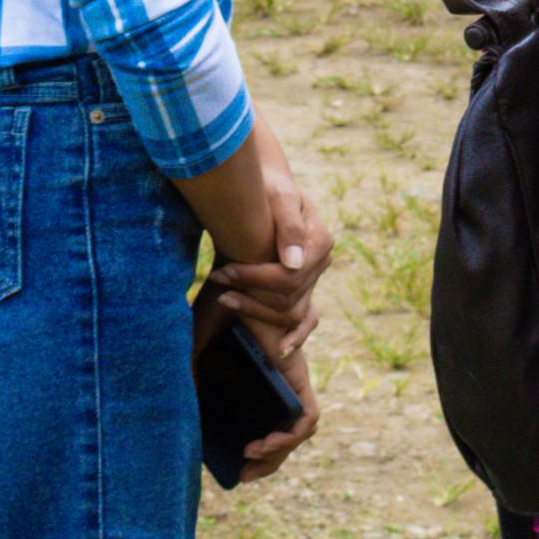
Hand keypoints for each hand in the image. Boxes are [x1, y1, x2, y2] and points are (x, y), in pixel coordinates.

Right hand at [195, 282, 322, 483]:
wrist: (241, 275)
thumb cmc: (219, 303)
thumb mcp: (196, 346)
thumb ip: (192, 377)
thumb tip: (183, 412)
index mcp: (259, 374)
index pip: (270, 420)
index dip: (260, 449)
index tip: (238, 465)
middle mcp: (279, 377)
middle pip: (286, 431)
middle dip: (269, 459)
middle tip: (246, 474)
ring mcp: (291, 375)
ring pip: (300, 428)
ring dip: (280, 451)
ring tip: (253, 456)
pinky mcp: (297, 372)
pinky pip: (308, 416)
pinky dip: (291, 434)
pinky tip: (265, 442)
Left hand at [205, 153, 332, 357]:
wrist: (268, 187)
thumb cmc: (269, 187)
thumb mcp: (279, 197)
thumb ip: (288, 226)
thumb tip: (292, 264)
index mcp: (319, 241)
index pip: (287, 275)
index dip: (253, 278)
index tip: (222, 271)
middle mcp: (321, 262)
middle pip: (288, 296)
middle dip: (249, 292)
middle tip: (217, 278)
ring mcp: (314, 276)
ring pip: (290, 311)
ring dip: (256, 309)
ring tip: (224, 297)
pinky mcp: (303, 285)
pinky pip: (306, 319)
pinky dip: (297, 336)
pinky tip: (282, 351)